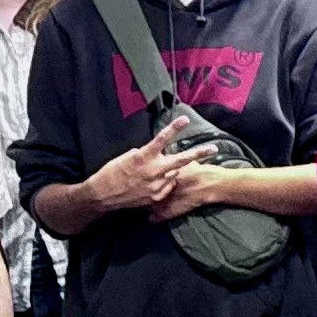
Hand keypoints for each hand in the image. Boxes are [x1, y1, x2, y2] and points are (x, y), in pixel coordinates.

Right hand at [85, 114, 217, 214]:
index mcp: (144, 157)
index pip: (163, 139)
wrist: (103, 195)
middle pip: (182, 160)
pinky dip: (164, 182)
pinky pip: (167, 187)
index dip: (175, 128)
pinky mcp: (156, 197)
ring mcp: (157, 185)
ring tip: (156, 172)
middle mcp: (154, 171)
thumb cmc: (112, 172)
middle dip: (199, 154)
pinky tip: (152, 183)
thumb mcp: (127, 157)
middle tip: (213, 149)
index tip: (185, 119)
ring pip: (174, 174)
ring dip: (171, 170)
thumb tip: (154, 153)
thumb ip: (144, 154)